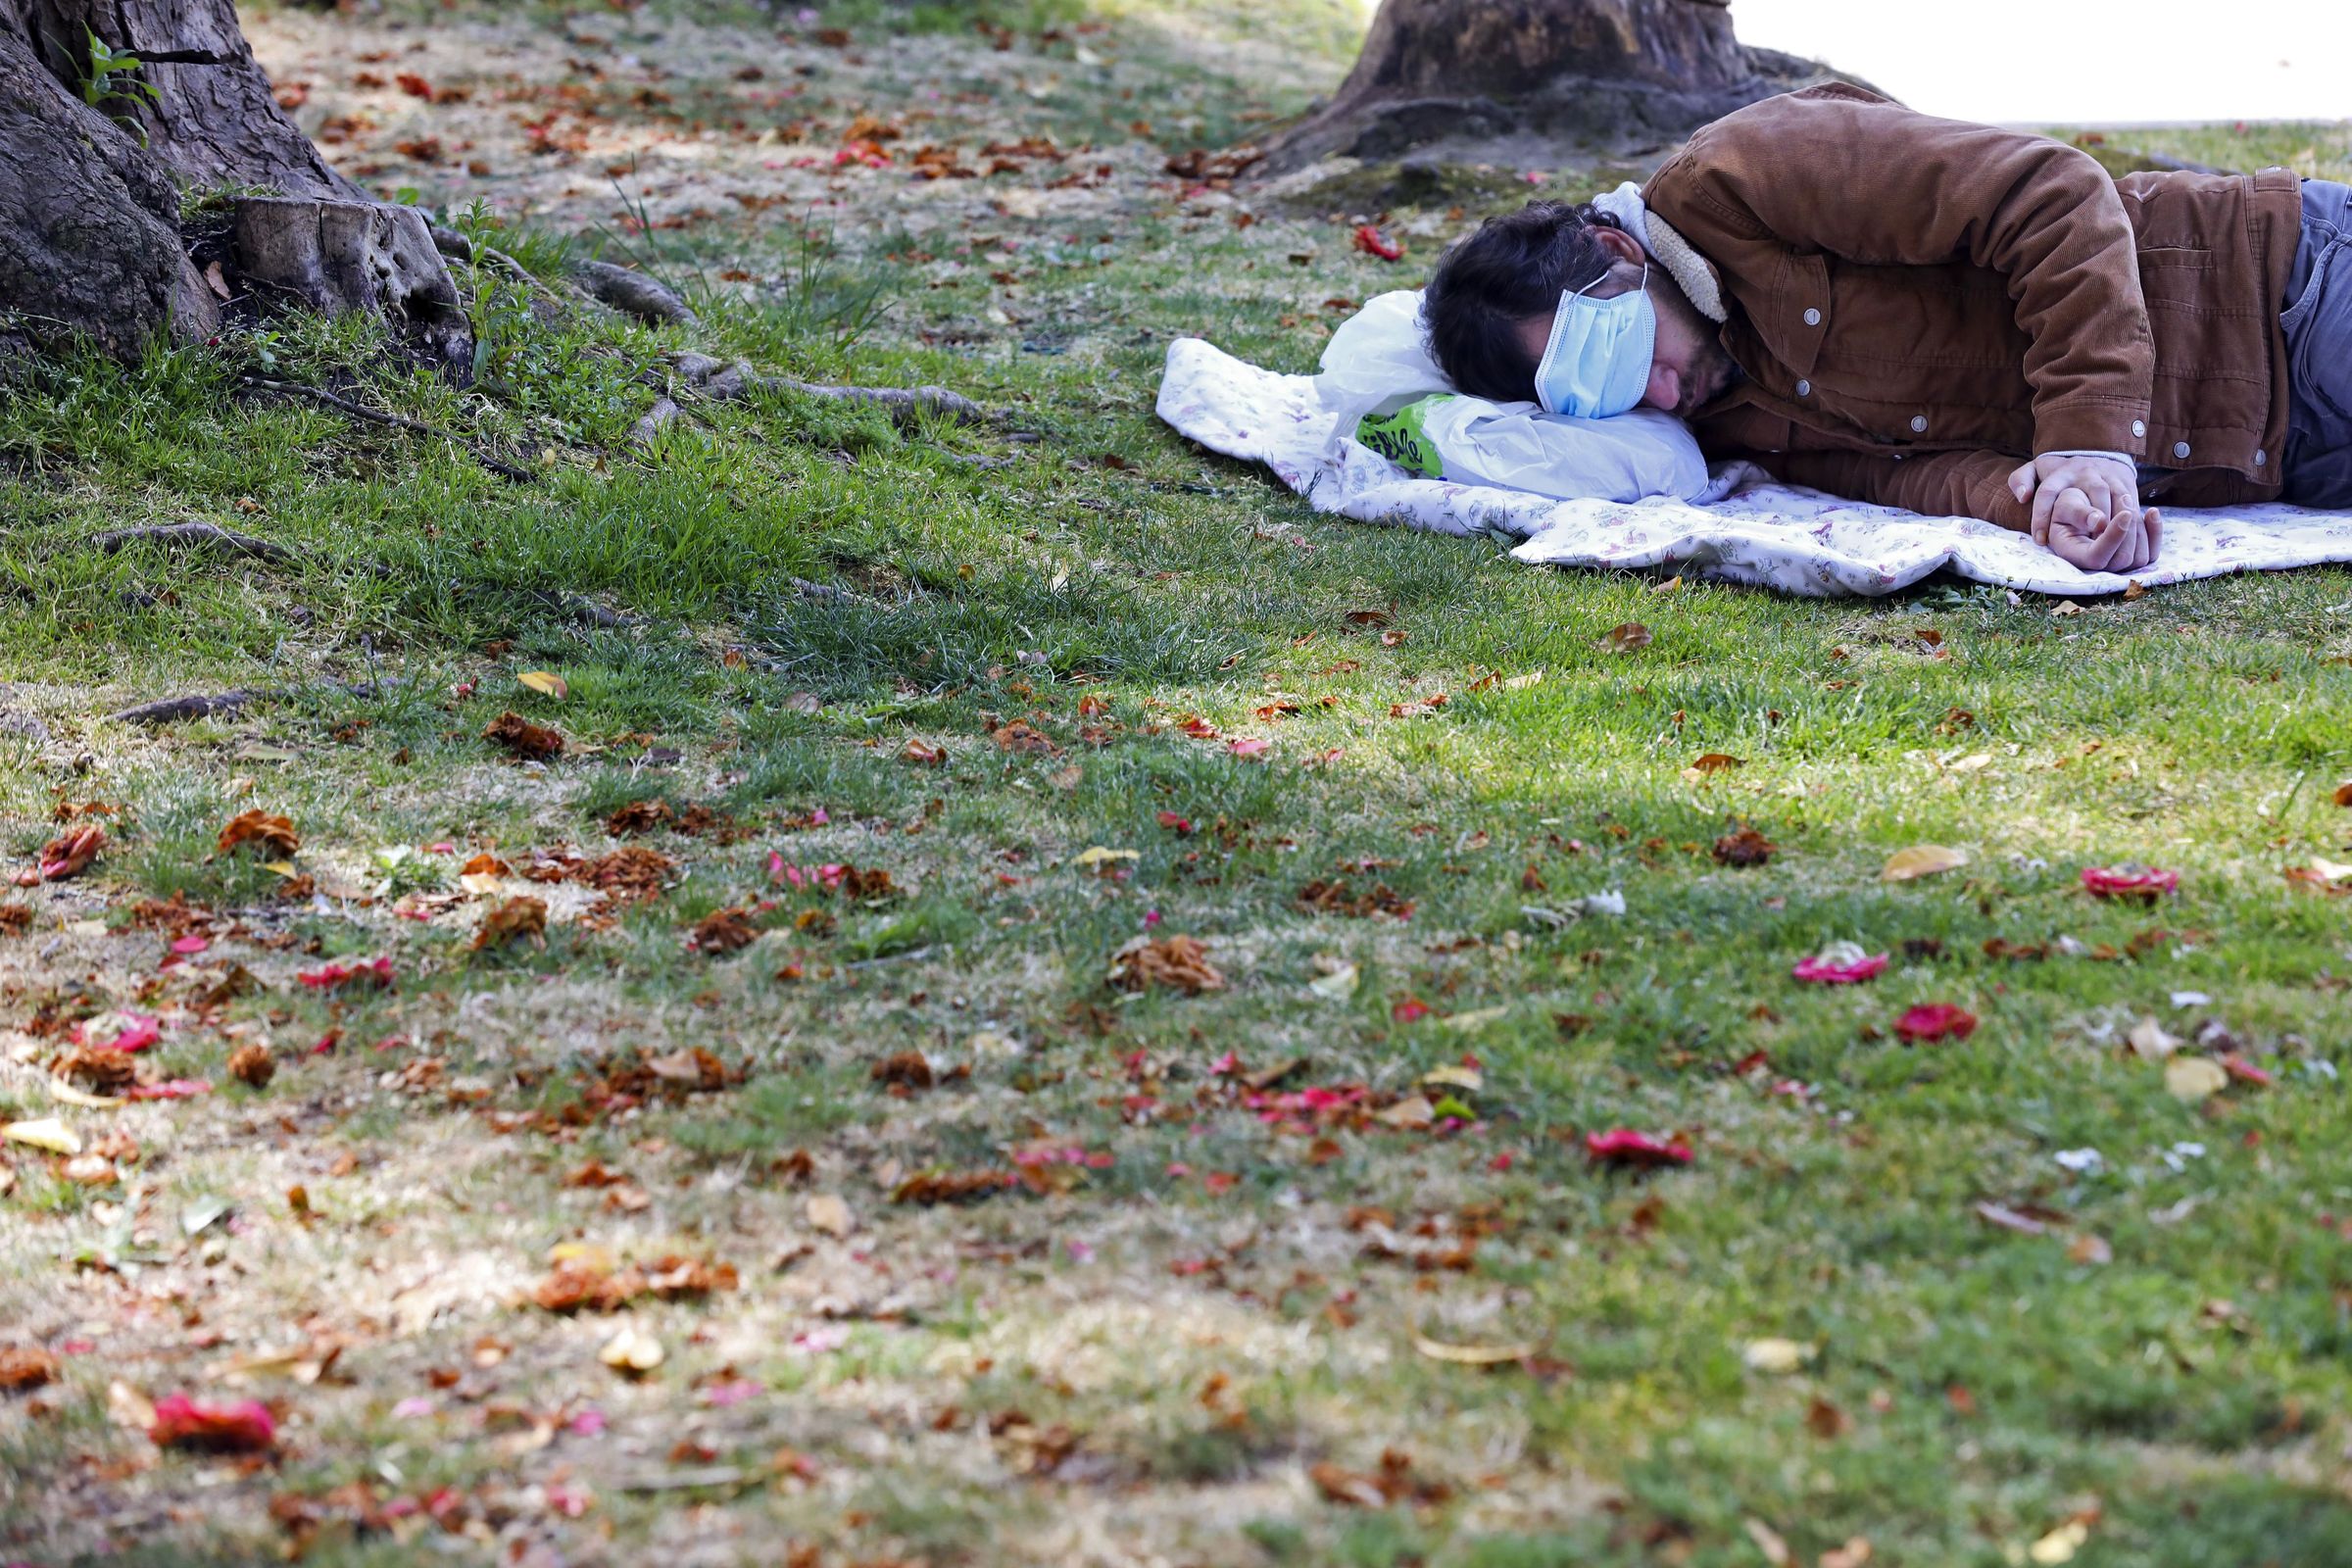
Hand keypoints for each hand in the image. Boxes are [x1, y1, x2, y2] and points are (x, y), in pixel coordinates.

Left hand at [2007, 454, 2141, 544]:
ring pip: (2112, 494)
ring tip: (2104, 542)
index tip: (2040, 540)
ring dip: (2112, 519)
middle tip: (2085, 541)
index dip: (2042, 515)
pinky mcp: (2125, 480)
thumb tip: (2022, 496)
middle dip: (2088, 515)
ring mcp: (2107, 475)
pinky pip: (2129, 498)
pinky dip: (2128, 517)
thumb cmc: (2061, 471)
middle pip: (2090, 492)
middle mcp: (2085, 472)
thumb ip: (2021, 479)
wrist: (2096, 452)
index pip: (2048, 492)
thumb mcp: (2036, 469)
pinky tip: (2124, 535)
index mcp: (2060, 473)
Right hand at [2040, 486, 2162, 573]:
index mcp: (2073, 554)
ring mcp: (2114, 564)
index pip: (2096, 557)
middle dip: (2129, 529)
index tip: (2124, 513)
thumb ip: (2078, 513)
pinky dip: (2155, 532)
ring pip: (2139, 558)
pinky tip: (2152, 512)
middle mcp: (2094, 565)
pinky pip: (2151, 553)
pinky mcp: (2132, 556)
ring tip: (2128, 503)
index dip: (2113, 537)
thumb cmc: (2069, 503)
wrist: (2081, 505)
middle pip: (2122, 558)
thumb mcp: (2066, 503)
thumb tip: (2098, 521)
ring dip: (2140, 528)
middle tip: (2125, 500)